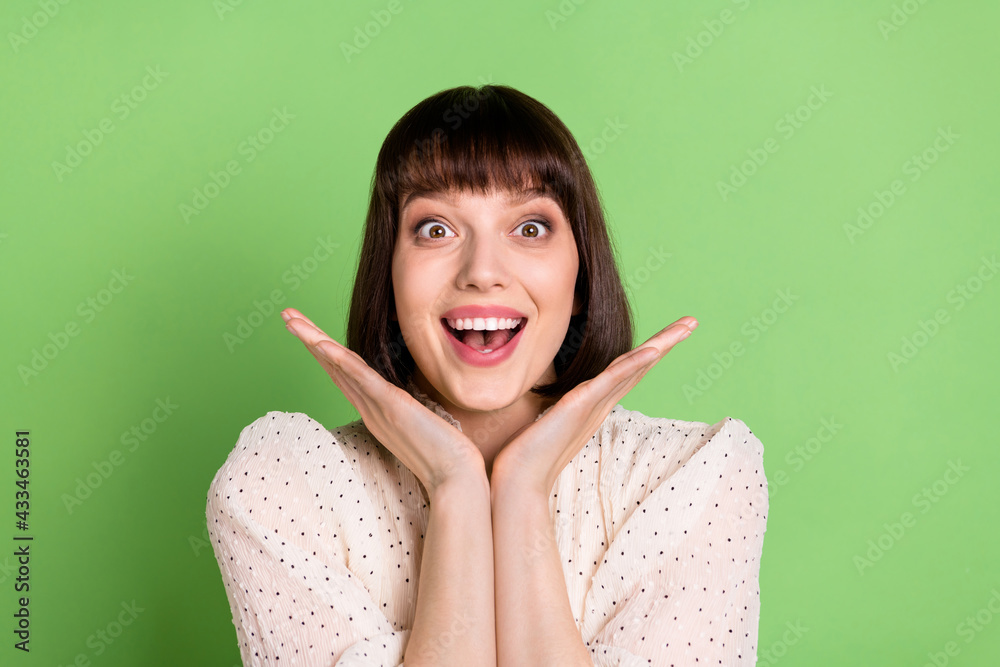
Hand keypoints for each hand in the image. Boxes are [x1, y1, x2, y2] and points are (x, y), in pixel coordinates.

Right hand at [281, 307, 486, 495]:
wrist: (455, 478)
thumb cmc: (445, 456)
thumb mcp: (421, 427)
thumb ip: (409, 414)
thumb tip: (412, 404)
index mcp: (375, 411)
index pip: (344, 375)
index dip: (324, 352)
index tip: (307, 331)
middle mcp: (369, 409)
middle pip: (333, 367)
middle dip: (308, 339)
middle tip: (286, 315)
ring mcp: (377, 409)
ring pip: (339, 368)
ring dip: (314, 341)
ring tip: (291, 319)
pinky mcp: (392, 407)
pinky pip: (361, 379)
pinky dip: (340, 360)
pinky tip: (323, 344)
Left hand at [490, 316, 698, 497]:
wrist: (518, 480)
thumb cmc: (526, 455)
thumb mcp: (544, 421)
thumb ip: (552, 410)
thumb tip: (546, 404)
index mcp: (594, 405)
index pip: (627, 372)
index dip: (649, 352)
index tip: (669, 334)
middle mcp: (600, 404)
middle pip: (640, 366)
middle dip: (667, 342)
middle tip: (692, 321)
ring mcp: (594, 405)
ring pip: (634, 368)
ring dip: (662, 345)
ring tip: (687, 325)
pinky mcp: (581, 405)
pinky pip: (612, 380)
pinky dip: (634, 364)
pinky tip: (653, 350)